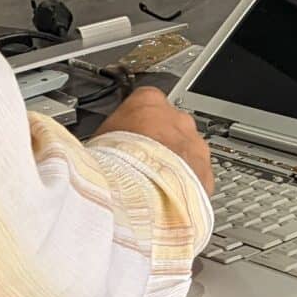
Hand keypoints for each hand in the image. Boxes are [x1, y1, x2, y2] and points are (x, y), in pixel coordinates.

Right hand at [94, 87, 214, 194]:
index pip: (145, 100)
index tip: (130, 133)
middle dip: (159, 142)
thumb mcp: (97, 139)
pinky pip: (198, 175)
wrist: (139, 193)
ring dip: (174, 163)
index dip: (137, 120)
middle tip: (142, 161)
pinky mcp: (206, 171)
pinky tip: (170, 196)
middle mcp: (177, 119)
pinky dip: (187, 184)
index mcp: (148, 101)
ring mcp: (195, 144)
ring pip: (188, 150)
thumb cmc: (114, 163)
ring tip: (154, 182)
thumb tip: (91, 144)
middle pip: (171, 125)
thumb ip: (105, 135)